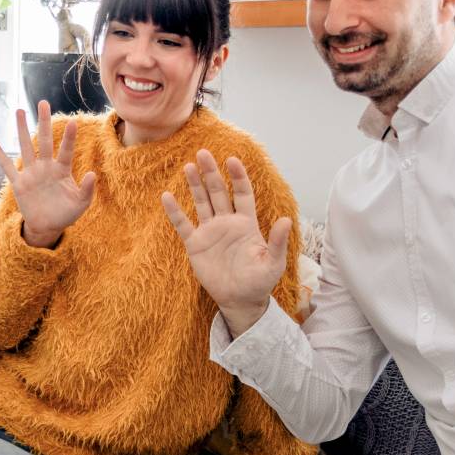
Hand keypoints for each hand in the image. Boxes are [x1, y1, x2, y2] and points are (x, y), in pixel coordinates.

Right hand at [0, 100, 95, 247]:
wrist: (47, 227)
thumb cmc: (65, 214)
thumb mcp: (80, 204)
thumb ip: (87, 190)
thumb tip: (92, 174)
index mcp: (61, 171)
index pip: (66, 151)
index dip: (69, 138)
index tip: (73, 122)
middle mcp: (45, 168)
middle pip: (44, 141)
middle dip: (44, 122)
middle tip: (43, 103)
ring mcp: (31, 174)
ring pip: (25, 147)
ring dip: (22, 130)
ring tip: (19, 111)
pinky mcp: (19, 183)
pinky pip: (7, 167)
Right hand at [160, 149, 290, 334]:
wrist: (240, 300)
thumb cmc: (260, 281)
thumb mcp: (272, 263)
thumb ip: (277, 242)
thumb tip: (286, 220)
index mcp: (246, 223)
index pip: (243, 193)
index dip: (238, 177)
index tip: (232, 160)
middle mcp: (227, 222)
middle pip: (219, 192)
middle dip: (211, 173)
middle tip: (203, 153)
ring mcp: (210, 232)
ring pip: (201, 202)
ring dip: (195, 185)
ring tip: (188, 166)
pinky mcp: (195, 244)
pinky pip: (183, 224)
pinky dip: (175, 211)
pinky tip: (167, 196)